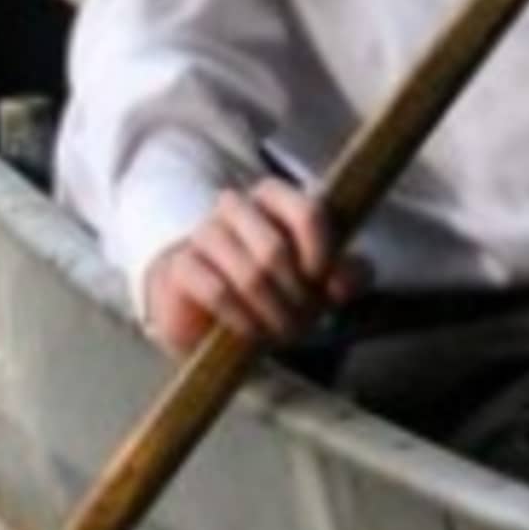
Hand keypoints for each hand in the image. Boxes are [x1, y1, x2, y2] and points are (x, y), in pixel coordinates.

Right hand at [143, 177, 368, 349]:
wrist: (212, 312)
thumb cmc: (275, 286)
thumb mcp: (322, 281)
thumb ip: (348, 275)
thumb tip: (343, 283)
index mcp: (274, 197)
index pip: (307, 211)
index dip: (322, 252)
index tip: (324, 283)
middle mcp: (236, 206)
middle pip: (276, 250)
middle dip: (296, 296)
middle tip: (303, 320)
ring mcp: (203, 233)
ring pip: (249, 275)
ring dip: (273, 313)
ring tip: (281, 331)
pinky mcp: (180, 265)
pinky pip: (218, 293)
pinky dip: (243, 320)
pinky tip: (251, 332)